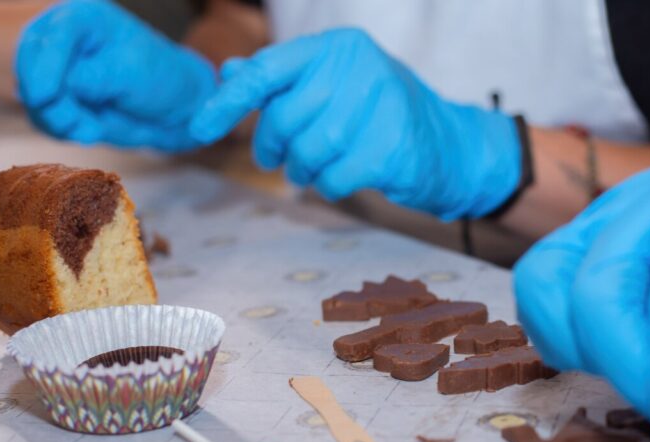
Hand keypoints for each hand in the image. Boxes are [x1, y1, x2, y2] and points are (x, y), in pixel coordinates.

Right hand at [16, 0, 215, 150]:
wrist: (174, 108)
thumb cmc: (161, 80)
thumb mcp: (133, 75)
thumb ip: (96, 78)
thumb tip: (64, 85)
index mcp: (85, 17)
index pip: (54, 36)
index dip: (44, 66)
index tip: (45, 96)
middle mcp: (62, 37)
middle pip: (31, 64)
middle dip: (50, 100)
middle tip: (79, 125)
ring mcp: (55, 68)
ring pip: (33, 95)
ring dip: (58, 120)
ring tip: (92, 130)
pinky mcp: (56, 96)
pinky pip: (42, 116)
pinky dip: (60, 130)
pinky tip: (88, 131)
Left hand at [189, 28, 520, 219]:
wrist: (451, 148)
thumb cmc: (382, 116)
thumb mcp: (335, 87)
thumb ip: (284, 80)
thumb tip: (228, 72)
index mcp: (339, 46)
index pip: (267, 71)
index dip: (227, 102)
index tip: (198, 128)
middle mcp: (360, 68)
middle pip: (284, 118)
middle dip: (274, 147)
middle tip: (279, 160)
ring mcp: (380, 108)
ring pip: (307, 152)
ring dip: (303, 170)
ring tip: (313, 170)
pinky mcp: (392, 149)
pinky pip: (333, 179)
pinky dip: (329, 187)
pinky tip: (341, 180)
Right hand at [513, 155, 649, 441]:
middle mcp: (645, 200)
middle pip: (595, 293)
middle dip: (626, 374)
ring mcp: (602, 213)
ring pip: (547, 286)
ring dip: (584, 353)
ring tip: (639, 381)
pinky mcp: (578, 235)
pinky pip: (538, 286)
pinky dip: (558, 334)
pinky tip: (608, 355)